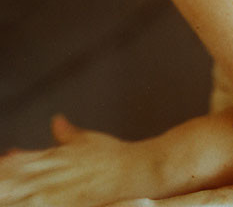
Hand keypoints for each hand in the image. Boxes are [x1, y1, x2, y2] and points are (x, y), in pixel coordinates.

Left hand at [0, 115, 149, 206]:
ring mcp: (56, 190)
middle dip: (2, 180)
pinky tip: (23, 202)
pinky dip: (26, 203)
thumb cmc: (113, 155)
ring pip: (21, 193)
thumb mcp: (88, 139)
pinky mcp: (66, 203)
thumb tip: (57, 121)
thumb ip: (68, 133)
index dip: (4, 167)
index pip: (18, 163)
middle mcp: (51, 172)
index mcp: (54, 156)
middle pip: (14, 180)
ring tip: (0, 193)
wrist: (133, 168)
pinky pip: (37, 206)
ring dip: (10, 193)